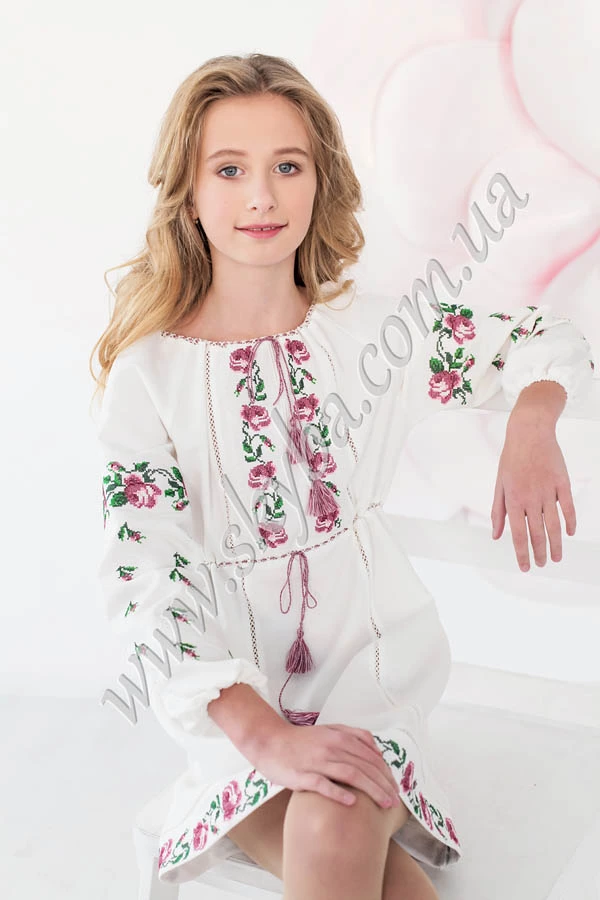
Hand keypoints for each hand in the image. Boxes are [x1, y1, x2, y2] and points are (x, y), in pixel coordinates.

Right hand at [244, 720, 401, 808]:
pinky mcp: (302, 775)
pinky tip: (352, 803)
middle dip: (384, 784)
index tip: (395, 788)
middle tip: (395, 801)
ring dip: (371, 790)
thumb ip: (353, 735)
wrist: (270, 742)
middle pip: (365, 766)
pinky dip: (339, 793)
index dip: (386, 772)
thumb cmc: (301, 740)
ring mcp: (316, 761)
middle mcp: (331, 747)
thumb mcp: (329, 730)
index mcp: (339, 736)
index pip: (370, 756)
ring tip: (384, 804)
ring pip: (351, 775)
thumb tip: (377, 749)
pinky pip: (323, 785)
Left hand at [491, 420, 575, 570]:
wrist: (530, 432)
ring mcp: (548, 491)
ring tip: (556, 558)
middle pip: (537, 533)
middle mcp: (531, 498)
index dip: (522, 553)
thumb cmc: (512, 458)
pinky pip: (568, 507)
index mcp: (513, 499)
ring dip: (555, 544)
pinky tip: (569, 534)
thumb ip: (498, 511)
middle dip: (539, 552)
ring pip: (554, 525)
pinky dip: (570, 522)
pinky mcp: (562, 482)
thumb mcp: (499, 484)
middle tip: (540, 565)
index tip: (525, 567)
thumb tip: (497, 535)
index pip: (518, 534)